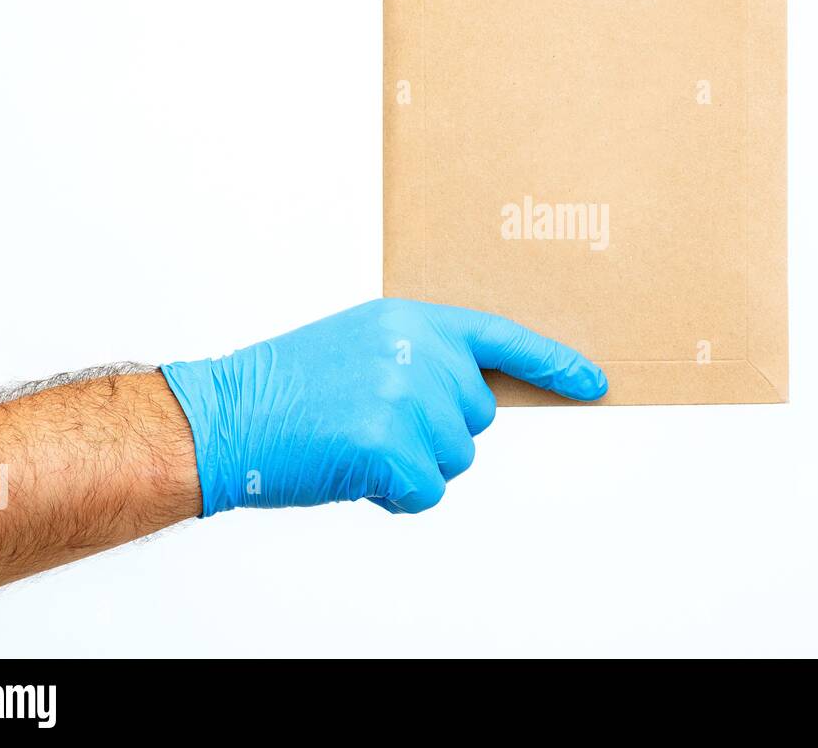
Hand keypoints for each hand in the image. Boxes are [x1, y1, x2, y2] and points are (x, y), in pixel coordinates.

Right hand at [160, 298, 606, 515]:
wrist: (223, 417)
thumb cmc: (285, 389)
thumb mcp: (360, 345)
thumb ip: (419, 358)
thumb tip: (473, 401)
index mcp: (411, 320)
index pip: (501, 338)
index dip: (552, 363)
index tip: (594, 382)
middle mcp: (417, 352)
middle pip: (477, 417)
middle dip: (436, 433)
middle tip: (369, 424)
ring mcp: (406, 396)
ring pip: (456, 458)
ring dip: (413, 466)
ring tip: (353, 444)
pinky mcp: (392, 445)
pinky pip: (427, 492)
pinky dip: (395, 497)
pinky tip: (352, 474)